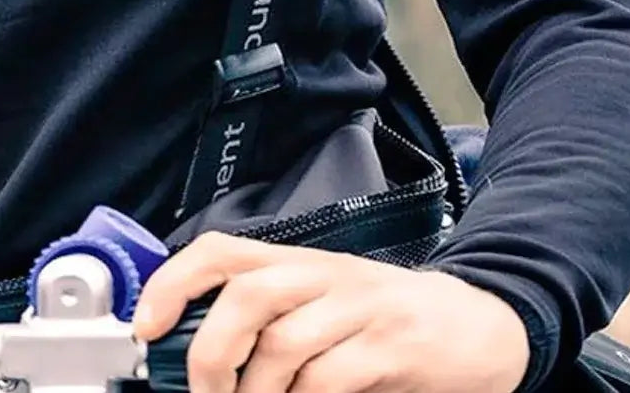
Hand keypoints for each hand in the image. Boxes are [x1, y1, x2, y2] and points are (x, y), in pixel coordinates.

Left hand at [133, 231, 529, 392]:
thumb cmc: (389, 322)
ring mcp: (364, 308)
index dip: (174, 282)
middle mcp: (328, 275)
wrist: (483, 326)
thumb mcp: (327, 306)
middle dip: (212, 351)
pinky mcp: (395, 347)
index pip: (222, 251)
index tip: (146, 326)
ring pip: (286, 344)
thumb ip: (271, 321)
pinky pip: (329, 379)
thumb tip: (193, 359)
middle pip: (249, 294)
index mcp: (301, 263)